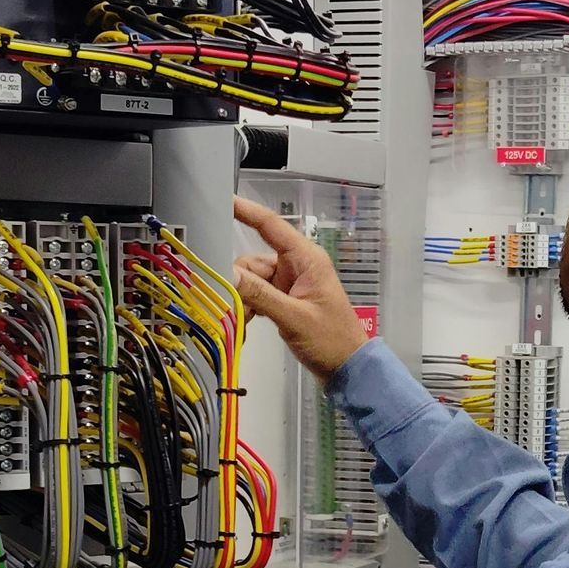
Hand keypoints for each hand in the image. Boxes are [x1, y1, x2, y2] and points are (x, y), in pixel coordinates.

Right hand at [234, 197, 369, 384]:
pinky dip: (248, 307)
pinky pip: (256, 295)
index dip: (245, 210)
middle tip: (229, 302)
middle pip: (252, 260)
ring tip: (242, 322)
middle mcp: (296, 265)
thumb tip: (227, 275)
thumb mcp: (293, 317)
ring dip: (242, 299)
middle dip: (238, 281)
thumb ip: (259, 295)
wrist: (347, 368)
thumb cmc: (331, 340)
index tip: (221, 199)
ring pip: (250, 280)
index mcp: (306, 259)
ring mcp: (289, 283)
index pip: (271, 225)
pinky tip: (245, 324)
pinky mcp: (284, 299)